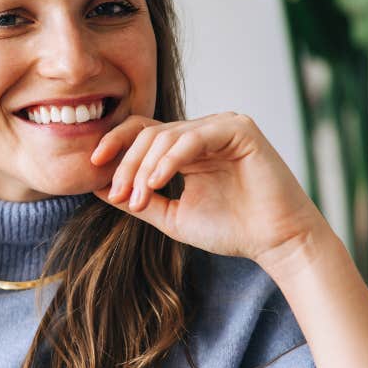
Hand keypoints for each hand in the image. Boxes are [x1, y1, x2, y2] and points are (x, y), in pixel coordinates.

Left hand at [90, 112, 328, 267]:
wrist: (275, 242)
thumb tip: (98, 187)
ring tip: (140, 198)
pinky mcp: (239, 129)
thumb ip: (140, 199)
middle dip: (127, 164)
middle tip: (120, 195)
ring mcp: (221, 126)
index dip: (114, 145)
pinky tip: (157, 182)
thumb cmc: (230, 229)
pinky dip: (170, 159)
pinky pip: (193, 137)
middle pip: (148, 133)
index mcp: (187, 146)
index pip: (141, 132)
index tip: (92, 168)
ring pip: (166, 135)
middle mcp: (202, 131)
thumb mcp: (172, 215)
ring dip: (145, 168)